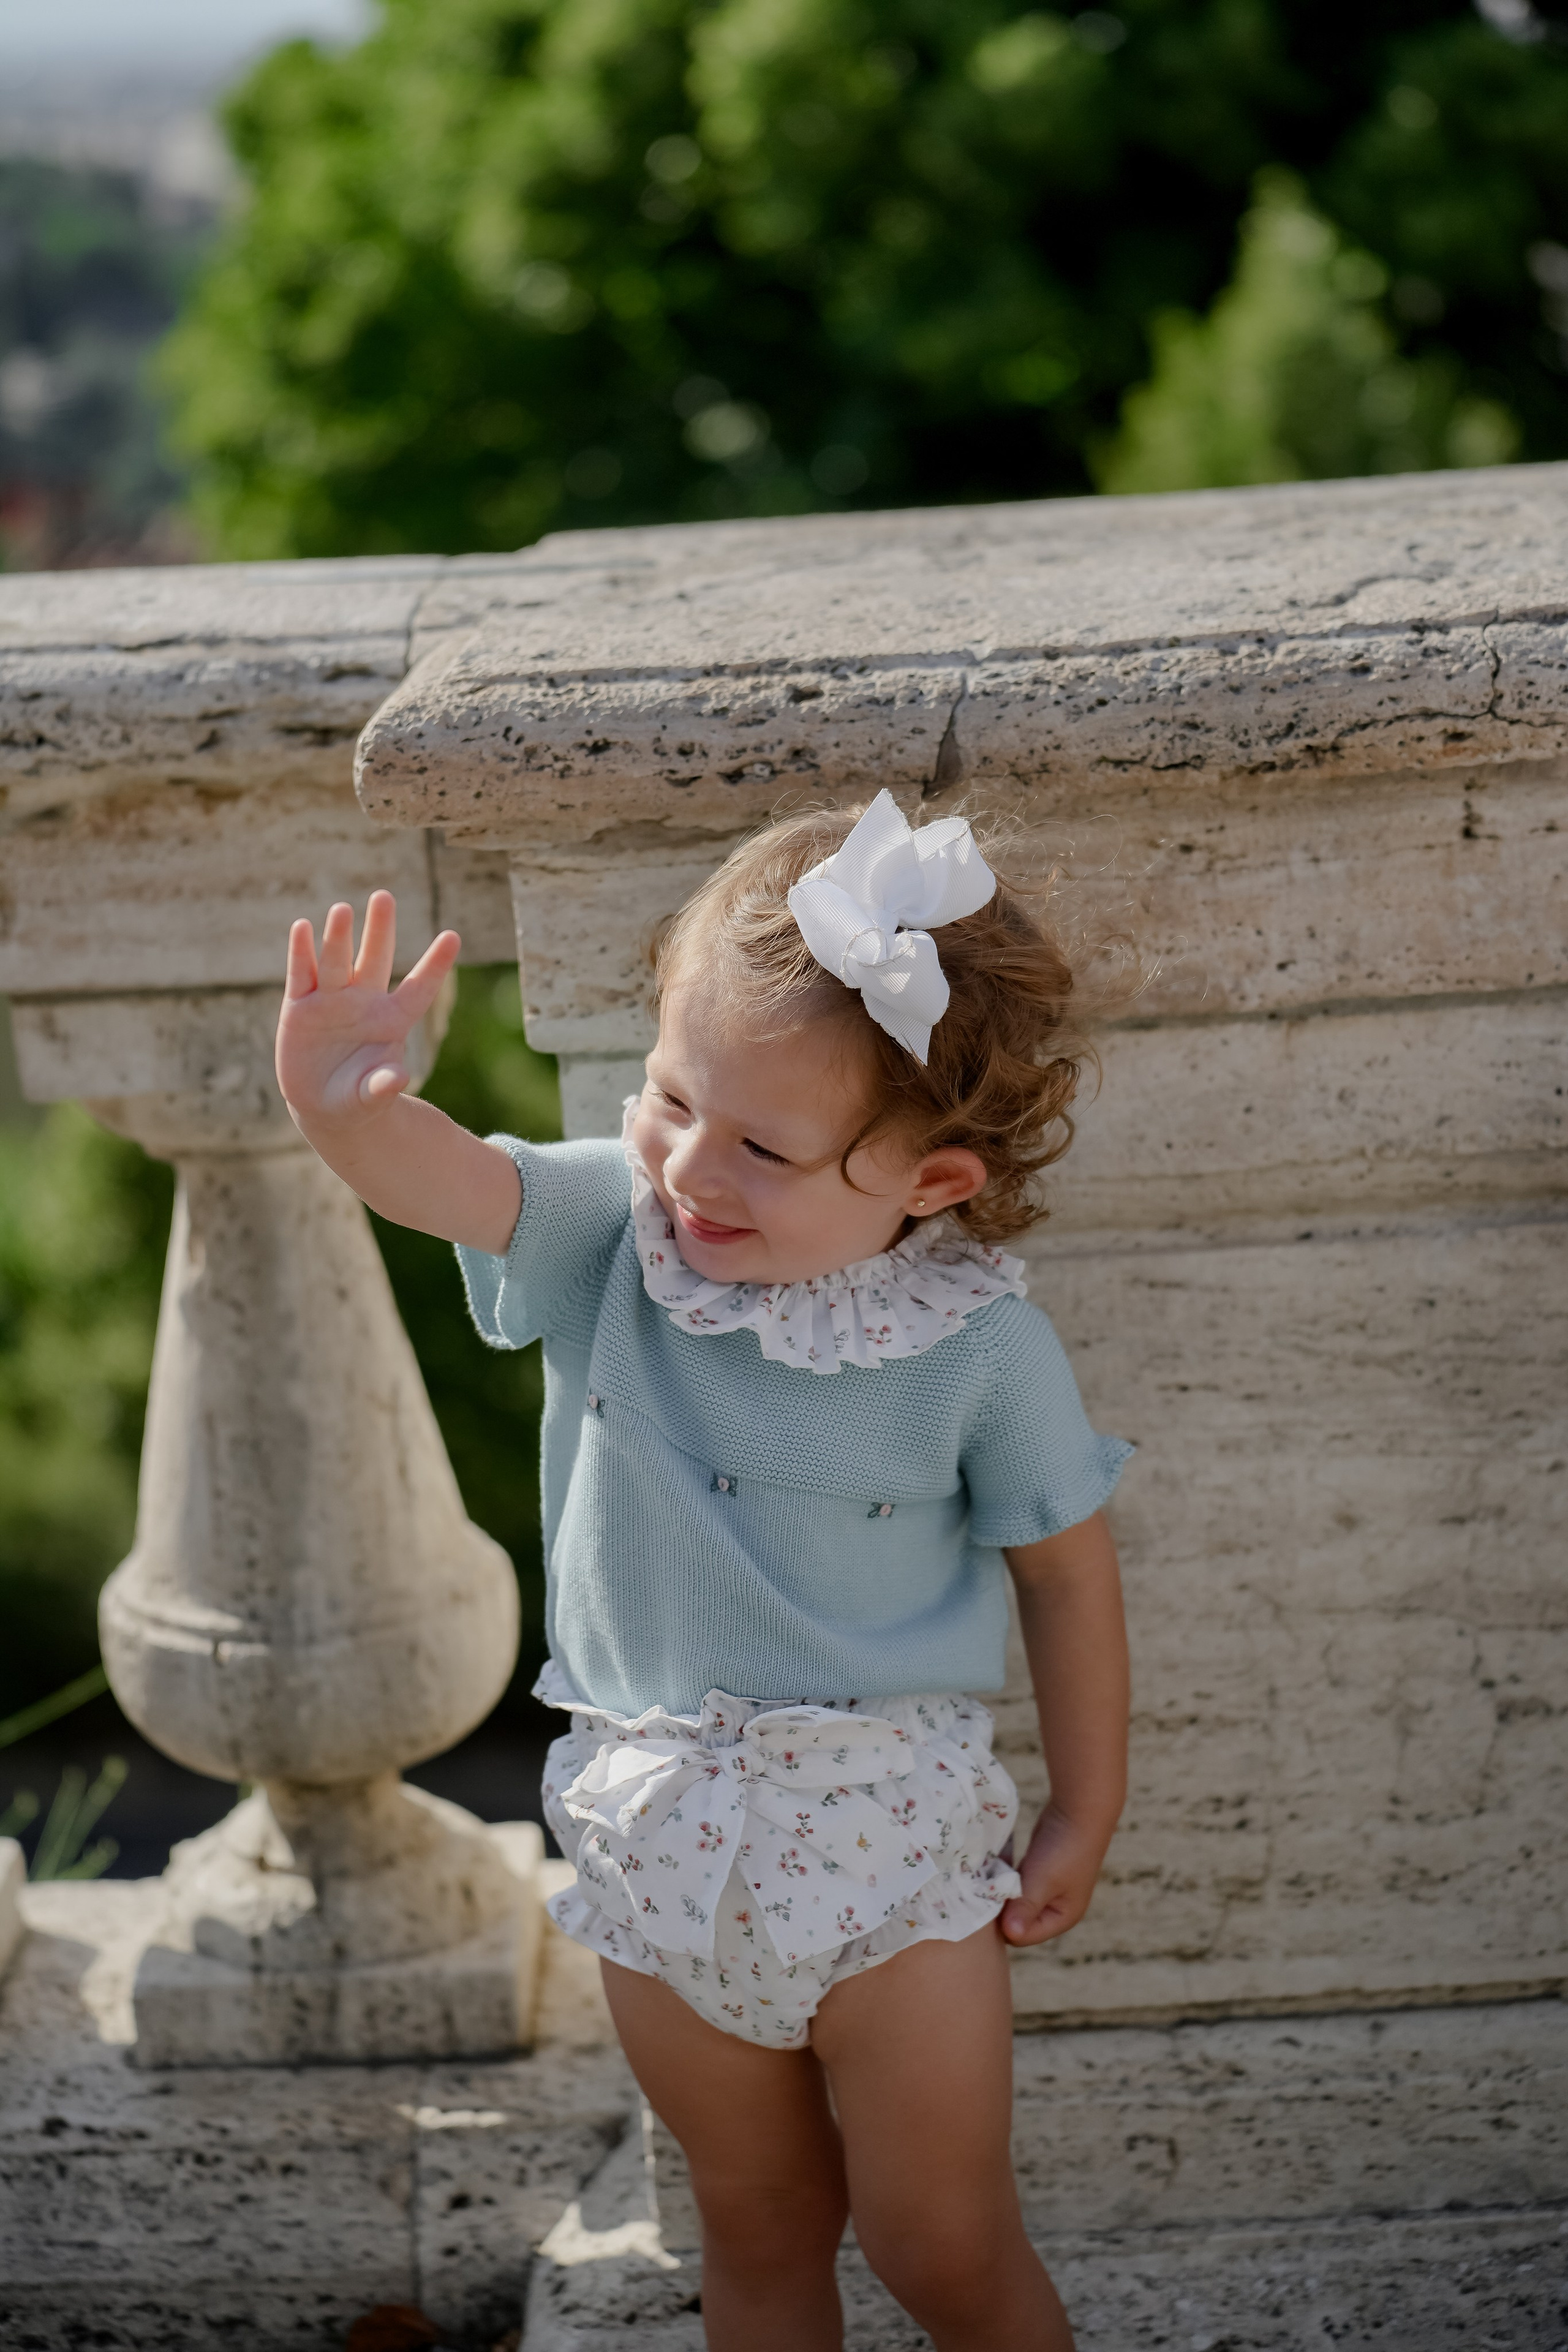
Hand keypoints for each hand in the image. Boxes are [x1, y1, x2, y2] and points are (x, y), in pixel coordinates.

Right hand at [277, 892, 459, 1126]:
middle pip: (375, 959)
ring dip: (338, 937)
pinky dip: (301, 953)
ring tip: (342, 910)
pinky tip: (303, 928)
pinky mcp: (300, 1008)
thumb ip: (383, 1086)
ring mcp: (331, 1001)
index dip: (435, 964)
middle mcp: (363, 1002)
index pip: (419, 987)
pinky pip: (302, 975)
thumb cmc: (359, 1098)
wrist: (323, 1105)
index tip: (454, 936)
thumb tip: (398, 1077)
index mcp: (392, 1020)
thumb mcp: (371, 1097)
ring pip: (336, 962)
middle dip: (379, 930)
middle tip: (384, 897)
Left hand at [999, 1802, 1110, 1948]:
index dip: (1004, 1923)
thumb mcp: (1042, 1882)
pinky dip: (1004, 1874)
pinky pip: (1015, 1880)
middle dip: (1001, 1905)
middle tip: (983, 1888)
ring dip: (1000, 1888)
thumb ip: (1025, 1908)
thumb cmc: (1064, 1850)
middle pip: (1017, 1918)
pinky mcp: (1038, 1869)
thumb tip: (1010, 1934)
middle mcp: (1055, 1907)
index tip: (988, 1902)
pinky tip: (992, 1863)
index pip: (1024, 1936)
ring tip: (985, 1875)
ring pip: (1014, 1897)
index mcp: (1062, 1917)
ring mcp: (1047, 1887)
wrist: (1080, 1809)